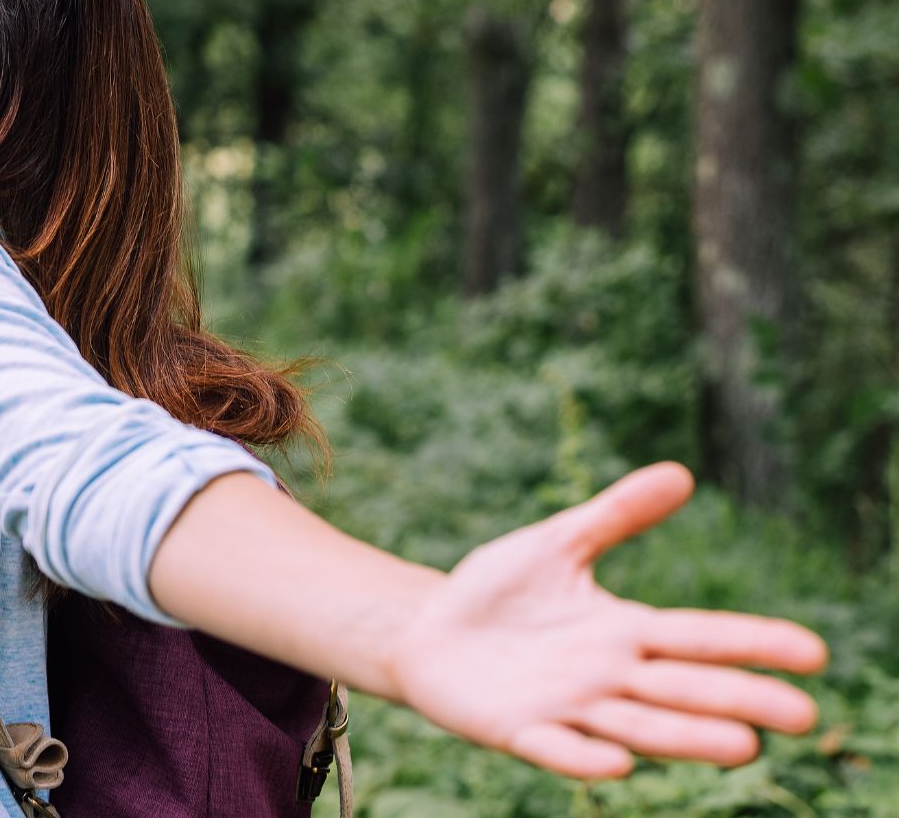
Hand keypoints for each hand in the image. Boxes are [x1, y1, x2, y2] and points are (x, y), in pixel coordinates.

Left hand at [384, 462, 828, 778]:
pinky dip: (583, 758)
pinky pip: (555, 748)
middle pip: (684, 690)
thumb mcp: (556, 543)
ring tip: (743, 747)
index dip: (753, 644)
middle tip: (804, 715)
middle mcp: (607, 677)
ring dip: (685, 739)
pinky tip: (616, 763)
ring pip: (636, 728)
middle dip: (740, 700)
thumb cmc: (495, 590)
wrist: (425, 629)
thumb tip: (682, 473)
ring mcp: (566, 709)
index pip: (700, 637)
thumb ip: (616, 515)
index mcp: (623, 632)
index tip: (812, 652)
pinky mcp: (517, 732)